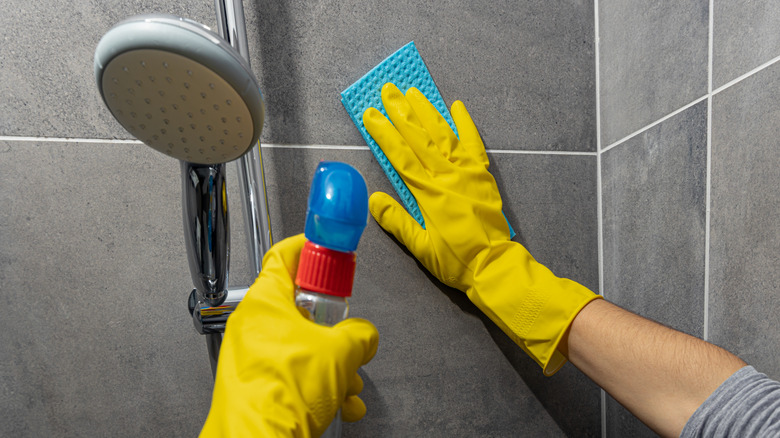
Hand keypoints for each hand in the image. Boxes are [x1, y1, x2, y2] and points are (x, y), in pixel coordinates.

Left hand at [200, 234, 378, 436]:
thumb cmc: (281, 393)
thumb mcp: (342, 350)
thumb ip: (360, 333)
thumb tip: (363, 335)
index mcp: (264, 302)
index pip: (283, 256)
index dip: (309, 247)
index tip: (324, 247)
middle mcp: (252, 326)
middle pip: (299, 307)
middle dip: (333, 326)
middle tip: (348, 332)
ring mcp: (251, 357)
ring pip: (301, 346)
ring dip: (332, 364)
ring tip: (349, 381)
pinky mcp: (256, 386)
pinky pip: (294, 374)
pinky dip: (320, 387)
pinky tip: (341, 402)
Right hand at [363, 83, 507, 290]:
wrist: (493, 265)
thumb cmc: (456, 260)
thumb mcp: (420, 248)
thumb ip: (397, 221)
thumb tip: (374, 200)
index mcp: (429, 194)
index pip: (400, 157)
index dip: (384, 134)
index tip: (370, 115)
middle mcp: (447, 177)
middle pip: (420, 138)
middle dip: (402, 112)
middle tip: (388, 90)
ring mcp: (467, 173)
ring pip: (444, 135)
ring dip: (428, 112)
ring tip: (414, 92)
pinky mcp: (483, 176)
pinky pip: (473, 144)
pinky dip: (465, 124)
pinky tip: (457, 107)